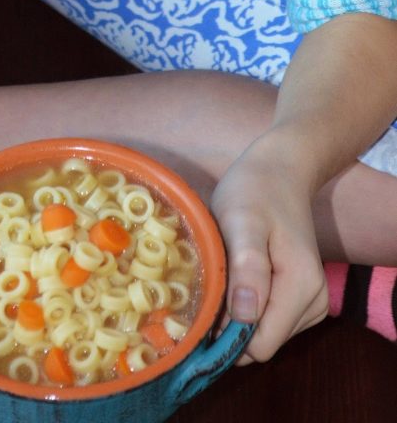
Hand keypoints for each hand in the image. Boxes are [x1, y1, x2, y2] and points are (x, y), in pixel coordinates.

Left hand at [210, 141, 328, 363]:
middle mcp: (314, 302)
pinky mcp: (301, 298)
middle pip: (261, 342)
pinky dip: (245, 306)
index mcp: (302, 286)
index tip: (199, 307)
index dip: (225, 335)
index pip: (260, 345)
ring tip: (220, 274)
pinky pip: (267, 320)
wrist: (280, 169)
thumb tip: (245, 317)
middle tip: (205, 286)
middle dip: (229, 324)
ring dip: (235, 314)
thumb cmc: (255, 190)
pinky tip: (233, 277)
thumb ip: (247, 267)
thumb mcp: (242, 221)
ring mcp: (311, 302)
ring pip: (262, 333)